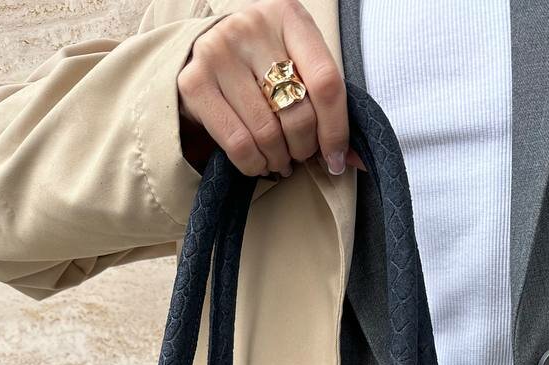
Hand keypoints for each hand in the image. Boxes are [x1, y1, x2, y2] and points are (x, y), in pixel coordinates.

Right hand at [177, 0, 364, 178]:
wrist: (207, 49)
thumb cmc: (264, 62)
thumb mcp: (299, 64)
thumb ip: (327, 102)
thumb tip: (355, 160)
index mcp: (288, 15)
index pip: (326, 82)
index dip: (336, 130)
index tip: (336, 159)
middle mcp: (251, 27)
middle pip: (297, 112)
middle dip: (305, 148)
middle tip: (302, 155)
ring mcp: (218, 52)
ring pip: (267, 133)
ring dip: (280, 159)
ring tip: (281, 160)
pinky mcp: (194, 81)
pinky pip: (238, 144)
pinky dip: (254, 165)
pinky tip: (260, 163)